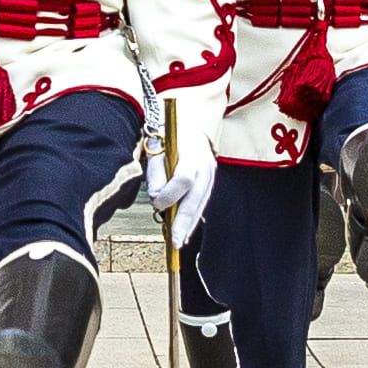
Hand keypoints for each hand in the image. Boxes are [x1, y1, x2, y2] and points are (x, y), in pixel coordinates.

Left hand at [148, 130, 218, 245]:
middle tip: (174, 241)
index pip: (184, 179)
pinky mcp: (210, 182)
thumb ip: (157, 172)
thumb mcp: (159, 149)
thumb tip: (157, 198)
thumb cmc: (170, 137)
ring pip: (200, 204)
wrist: (192, 125)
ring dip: (189, 225)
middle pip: (195, 198)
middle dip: (183, 221)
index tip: (157, 203)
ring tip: (178, 242)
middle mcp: (205, 167)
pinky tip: (185, 232)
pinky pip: (202, 203)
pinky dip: (193, 219)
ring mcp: (211, 175)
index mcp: (191, 155)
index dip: (170, 194)